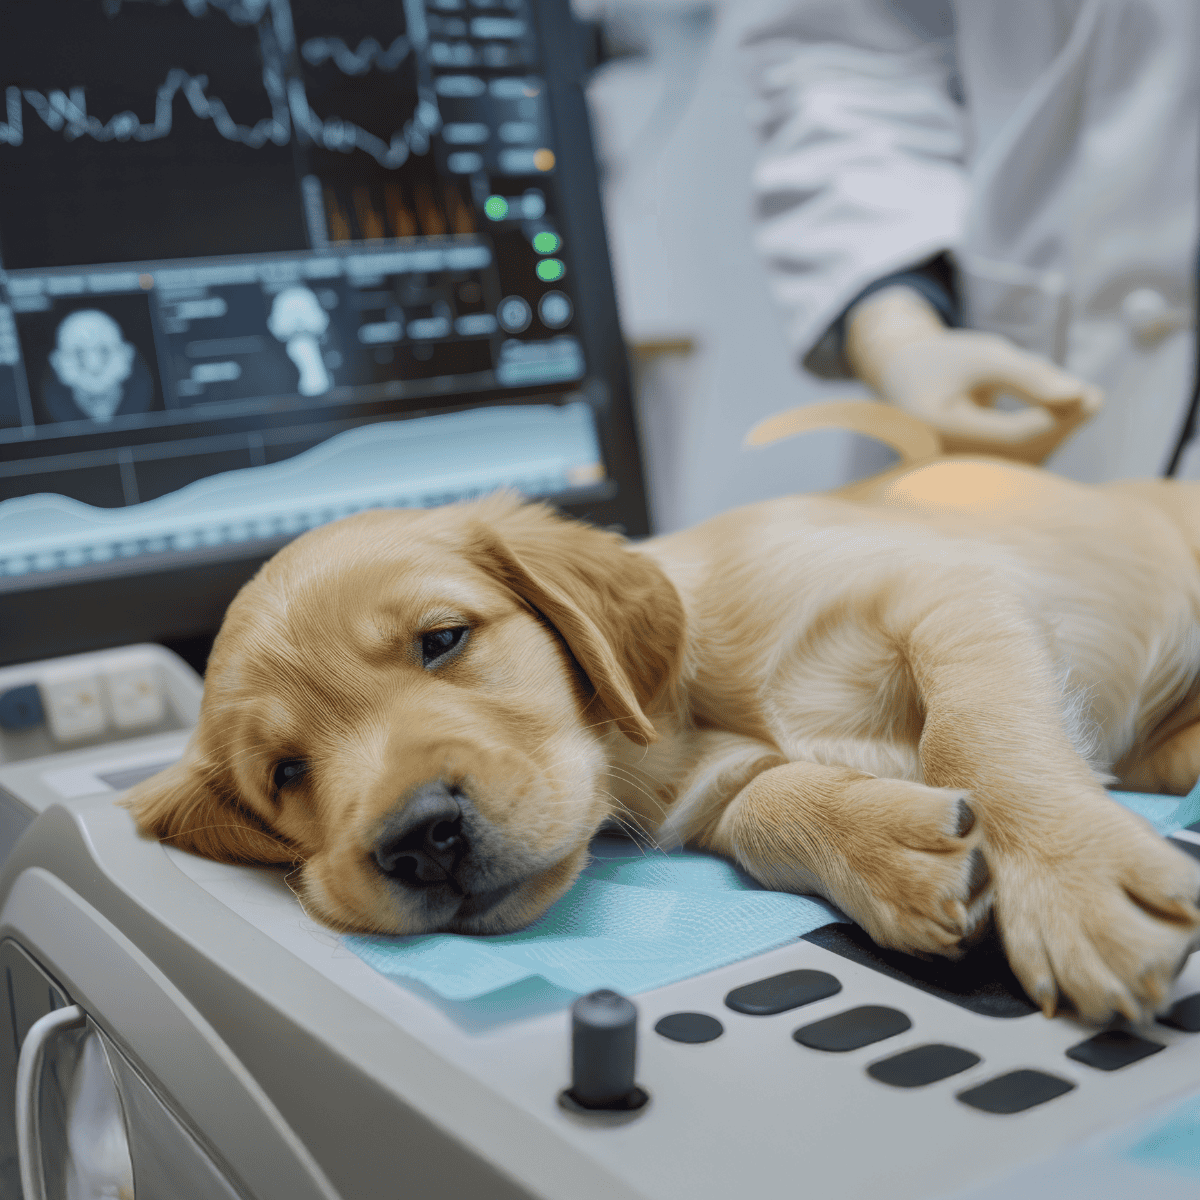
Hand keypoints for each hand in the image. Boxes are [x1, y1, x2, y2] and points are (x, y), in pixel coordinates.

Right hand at [845, 287, 1102, 463]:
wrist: (904, 380)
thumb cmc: (944, 361)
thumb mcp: (984, 355)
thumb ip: (1029, 376)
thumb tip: (1081, 396)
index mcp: (936, 429)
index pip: (1012, 437)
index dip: (1057, 418)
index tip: (1090, 394)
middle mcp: (941, 462)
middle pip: (1021, 456)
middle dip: (1063, 426)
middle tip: (1095, 397)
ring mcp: (954, 475)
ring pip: (1022, 466)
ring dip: (1057, 435)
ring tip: (1081, 402)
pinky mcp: (970, 479)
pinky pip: (1016, 468)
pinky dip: (1042, 443)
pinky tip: (1058, 418)